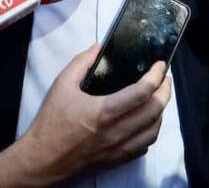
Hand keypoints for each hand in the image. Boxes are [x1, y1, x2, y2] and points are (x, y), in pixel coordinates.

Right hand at [0, 45, 171, 186]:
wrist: (42, 160)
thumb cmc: (51, 123)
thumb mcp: (61, 85)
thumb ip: (81, 63)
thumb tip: (98, 48)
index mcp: (104, 112)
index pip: (142, 92)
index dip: (156, 76)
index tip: (160, 66)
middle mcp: (116, 132)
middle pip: (155, 110)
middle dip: (165, 91)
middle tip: (164, 79)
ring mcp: (119, 148)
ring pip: (153, 130)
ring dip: (161, 112)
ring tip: (158, 98)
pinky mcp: (117, 159)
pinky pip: (144, 146)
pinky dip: (151, 131)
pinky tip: (147, 121)